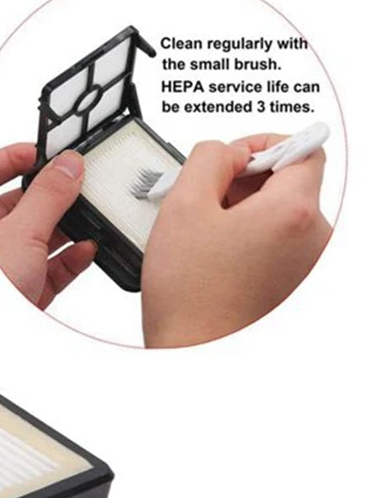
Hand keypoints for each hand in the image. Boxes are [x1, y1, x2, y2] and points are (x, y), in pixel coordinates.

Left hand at [0, 144, 96, 308]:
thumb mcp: (19, 234)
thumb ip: (47, 197)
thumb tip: (66, 167)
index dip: (11, 156)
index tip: (41, 151)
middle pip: (17, 205)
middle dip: (50, 196)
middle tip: (76, 184)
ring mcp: (1, 267)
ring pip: (36, 237)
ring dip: (65, 228)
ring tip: (90, 215)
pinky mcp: (21, 291)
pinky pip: (47, 268)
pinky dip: (68, 259)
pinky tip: (88, 250)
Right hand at [142, 135, 330, 347]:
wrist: (194, 352)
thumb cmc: (190, 297)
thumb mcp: (183, 207)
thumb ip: (207, 159)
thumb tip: (225, 151)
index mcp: (293, 213)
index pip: (302, 150)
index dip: (262, 144)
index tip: (232, 157)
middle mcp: (313, 241)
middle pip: (290, 184)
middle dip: (246, 181)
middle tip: (205, 197)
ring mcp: (307, 267)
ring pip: (280, 215)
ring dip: (244, 211)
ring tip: (204, 233)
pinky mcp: (293, 286)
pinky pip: (277, 244)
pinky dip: (249, 238)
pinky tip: (214, 255)